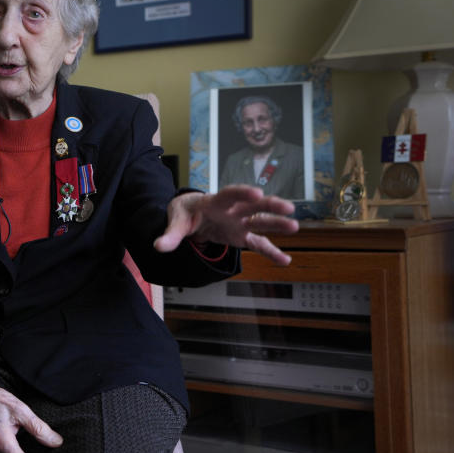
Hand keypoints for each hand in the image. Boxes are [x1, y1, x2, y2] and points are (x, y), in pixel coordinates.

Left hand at [153, 185, 298, 265]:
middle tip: (288, 207)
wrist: (190, 216)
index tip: (257, 192)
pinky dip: (271, 252)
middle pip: (253, 206)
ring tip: (294, 227)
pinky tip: (285, 260)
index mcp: (215, 201)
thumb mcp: (175, 220)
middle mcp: (232, 210)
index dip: (243, 192)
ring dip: (277, 224)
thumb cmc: (184, 212)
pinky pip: (259, 244)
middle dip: (270, 205)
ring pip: (261, 222)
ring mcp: (239, 223)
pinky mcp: (241, 236)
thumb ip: (170, 234)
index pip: (230, 194)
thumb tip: (159, 246)